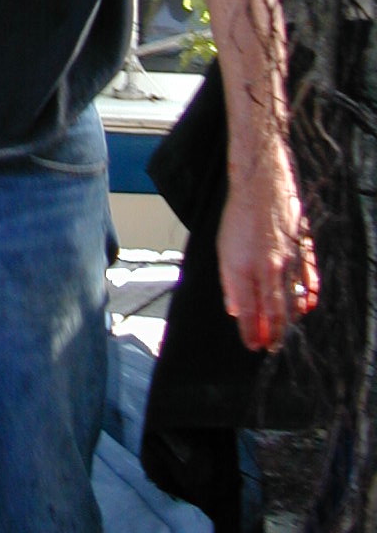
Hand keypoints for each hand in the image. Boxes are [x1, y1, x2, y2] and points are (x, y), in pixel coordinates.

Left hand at [217, 140, 318, 351]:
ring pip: (294, 300)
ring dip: (290, 321)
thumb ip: (229, 282)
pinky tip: (307, 307)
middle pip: (274, 312)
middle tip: (272, 348)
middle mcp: (267, 268)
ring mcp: (288, 260)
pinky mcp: (302, 250)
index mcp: (242, 267)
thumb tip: (234, 309)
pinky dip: (309, 297)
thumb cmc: (238, 215)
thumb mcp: (222, 248)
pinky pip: (310, 281)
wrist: (260, 183)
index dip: (250, 332)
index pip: (248, 311)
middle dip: (273, 334)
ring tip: (286, 333)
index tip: (252, 346)